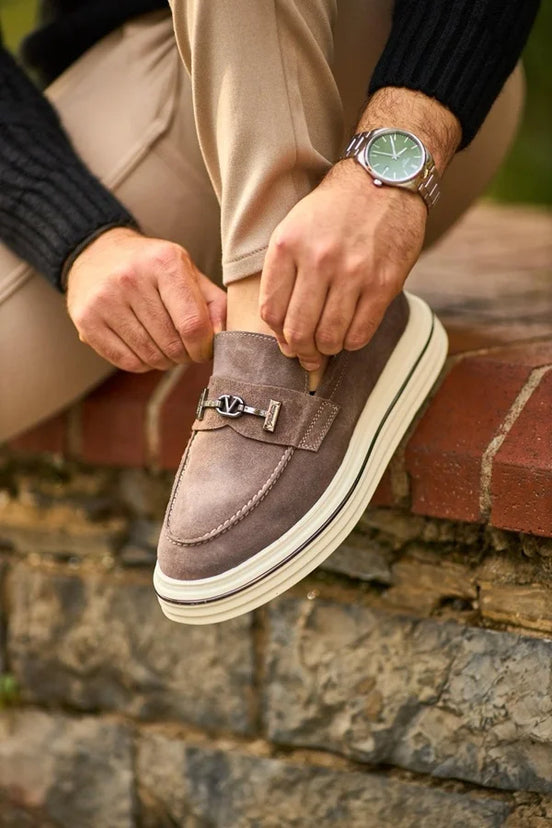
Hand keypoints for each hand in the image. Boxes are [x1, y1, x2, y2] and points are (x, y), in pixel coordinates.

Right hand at [66, 227, 225, 371]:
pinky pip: (127, 362)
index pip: (193, 324)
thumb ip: (214, 303)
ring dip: (165, 361)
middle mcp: (130, 278)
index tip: (204, 349)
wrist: (97, 253)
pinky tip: (145, 347)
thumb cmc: (152, 267)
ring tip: (165, 346)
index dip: (204, 347)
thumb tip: (222, 338)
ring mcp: (104, 299)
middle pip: (172, 344)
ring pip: (150, 356)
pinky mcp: (86, 320)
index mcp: (164, 262)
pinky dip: (143, 363)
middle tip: (184, 347)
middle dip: (185, 355)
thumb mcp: (187, 271)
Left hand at [259, 161, 426, 370]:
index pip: (271, 311)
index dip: (277, 336)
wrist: (385, 177)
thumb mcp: (294, 227)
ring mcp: (353, 273)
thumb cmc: (334, 209)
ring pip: (329, 337)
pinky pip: (361, 332)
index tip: (286, 340)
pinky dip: (351, 343)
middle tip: (306, 356)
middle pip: (298, 331)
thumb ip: (283, 273)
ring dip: (326, 350)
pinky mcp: (384, 283)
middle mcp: (318, 259)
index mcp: (287, 245)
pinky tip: (349, 335)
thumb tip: (282, 331)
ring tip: (328, 346)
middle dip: (300, 352)